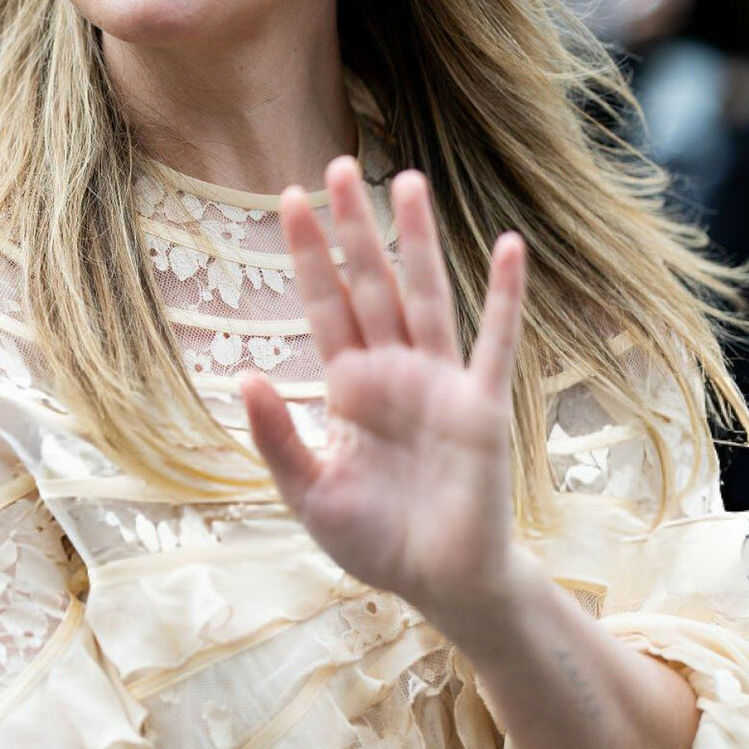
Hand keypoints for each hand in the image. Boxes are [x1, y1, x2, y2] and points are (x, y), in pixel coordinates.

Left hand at [239, 157, 526, 638]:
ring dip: (417, 241)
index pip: (323, 305)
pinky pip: (494, 342)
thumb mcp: (310, 493)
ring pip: (425, 295)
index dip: (308, 254)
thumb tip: (240, 376)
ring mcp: (439, 382)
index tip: (289, 199)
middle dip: (354, 228)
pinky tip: (508, 247)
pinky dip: (503, 296)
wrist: (440, 584)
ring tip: (407, 181)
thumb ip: (277, 437)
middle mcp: (393, 370)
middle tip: (339, 164)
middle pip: (370, 283)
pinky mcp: (481, 406)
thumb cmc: (375, 541)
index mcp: (349, 387)